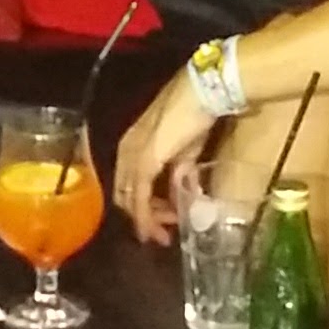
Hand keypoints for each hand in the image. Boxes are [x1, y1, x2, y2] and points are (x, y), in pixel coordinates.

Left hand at [114, 72, 217, 241]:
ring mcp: (132, 157)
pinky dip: (145, 216)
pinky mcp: (143, 162)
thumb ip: (180, 174)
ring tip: (167, 233)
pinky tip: (155, 229)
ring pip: (130, 199)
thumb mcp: (185, 152)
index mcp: (131, 146)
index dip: (144, 207)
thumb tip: (182, 195)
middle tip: (165, 234)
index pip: (129, 184)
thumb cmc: (195, 117)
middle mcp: (126, 151)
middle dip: (146, 218)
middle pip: (126, 195)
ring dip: (148, 220)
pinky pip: (139, 197)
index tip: (164, 222)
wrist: (202, 94)